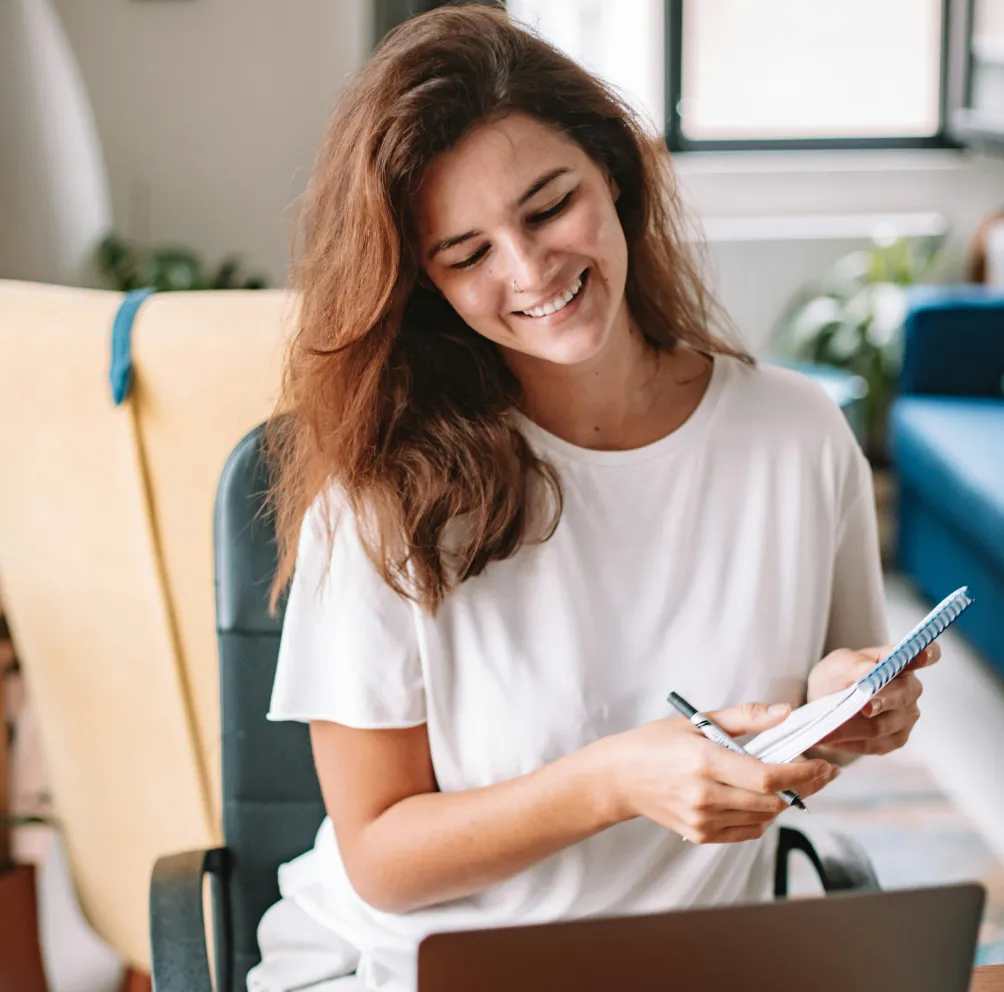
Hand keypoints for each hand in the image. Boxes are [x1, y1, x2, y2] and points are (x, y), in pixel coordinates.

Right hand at [598, 703, 839, 843]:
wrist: (619, 778)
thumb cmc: (655, 743)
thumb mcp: (696, 720)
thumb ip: (745, 717)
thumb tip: (786, 713)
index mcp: (705, 761)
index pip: (768, 776)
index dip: (803, 773)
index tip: (823, 766)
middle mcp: (705, 795)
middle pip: (772, 801)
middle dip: (801, 787)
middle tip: (815, 772)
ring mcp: (702, 819)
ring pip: (763, 818)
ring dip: (781, 802)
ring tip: (782, 782)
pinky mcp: (700, 835)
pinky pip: (747, 831)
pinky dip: (761, 816)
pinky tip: (757, 798)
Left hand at [806, 642, 940, 755]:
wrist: (827, 704)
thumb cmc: (838, 677)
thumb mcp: (839, 664)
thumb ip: (854, 665)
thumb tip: (869, 669)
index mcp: (898, 662)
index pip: (922, 655)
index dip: (926, 654)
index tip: (922, 655)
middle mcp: (909, 689)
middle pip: (900, 695)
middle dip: (880, 702)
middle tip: (864, 708)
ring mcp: (907, 715)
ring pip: (882, 725)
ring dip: (854, 728)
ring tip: (827, 730)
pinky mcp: (897, 738)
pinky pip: (874, 744)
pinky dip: (851, 741)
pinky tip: (832, 739)